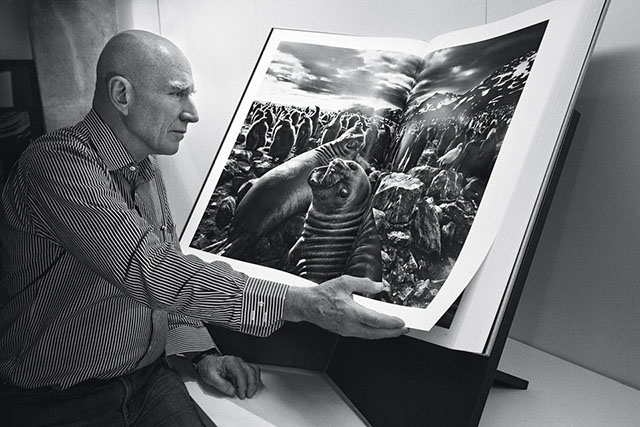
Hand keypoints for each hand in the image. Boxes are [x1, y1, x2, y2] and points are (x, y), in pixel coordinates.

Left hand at [195, 354, 261, 398]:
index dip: (242, 386)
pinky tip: (252, 386)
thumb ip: (222, 385)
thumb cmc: (209, 368)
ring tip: (250, 392)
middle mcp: (238, 361)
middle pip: (250, 371)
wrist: (207, 363)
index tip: (241, 394)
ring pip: (254, 371)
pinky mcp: (243, 367)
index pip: (240, 374)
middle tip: (248, 395)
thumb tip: (232, 391)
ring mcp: (241, 363)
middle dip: (251, 385)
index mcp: (230, 362)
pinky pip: (253, 371)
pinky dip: (255, 379)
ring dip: (254, 382)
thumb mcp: (211, 377)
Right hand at [283, 275, 408, 338]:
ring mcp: (347, 330)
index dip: (391, 323)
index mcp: (351, 312)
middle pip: (376, 333)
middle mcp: (350, 324)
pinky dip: (374, 333)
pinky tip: (378, 329)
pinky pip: (363, 335)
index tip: (402, 322)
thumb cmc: (323, 294)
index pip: (376, 321)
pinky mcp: (344, 332)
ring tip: (395, 330)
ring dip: (384, 334)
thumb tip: (379, 286)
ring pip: (370, 336)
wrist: (307, 305)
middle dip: (392, 332)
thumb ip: (364, 284)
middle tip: (404, 329)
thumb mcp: (344, 282)